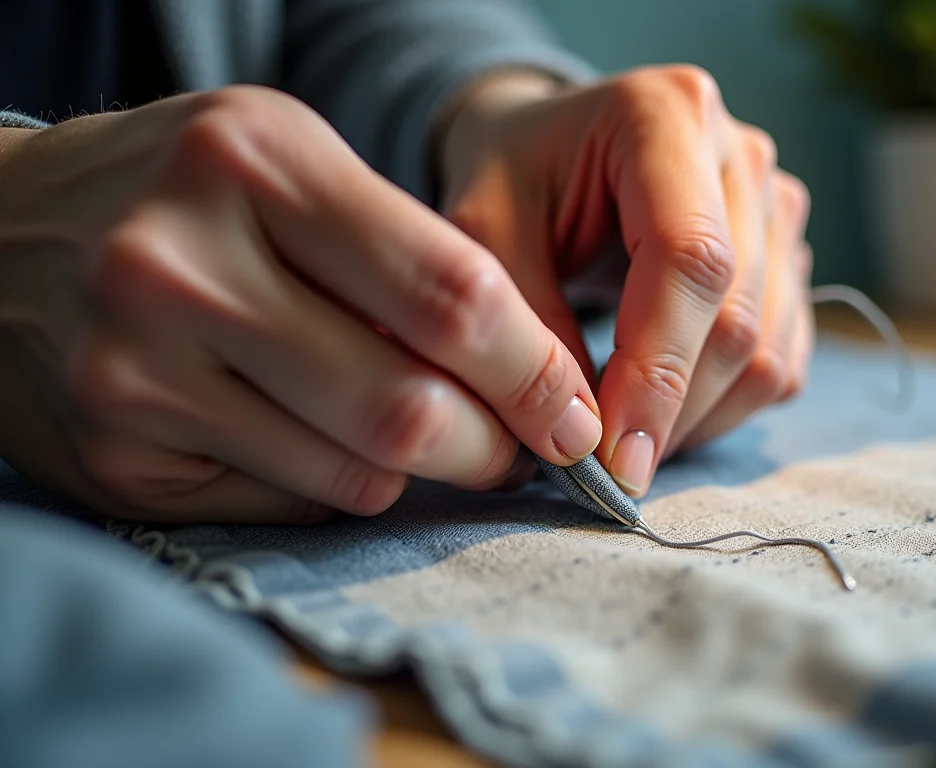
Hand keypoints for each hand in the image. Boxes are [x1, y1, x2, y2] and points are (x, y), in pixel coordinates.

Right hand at [0, 87, 601, 522]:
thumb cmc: (177, 192)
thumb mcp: (284, 164)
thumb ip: (401, 253)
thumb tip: (531, 373)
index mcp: (258, 161)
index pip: (450, 291)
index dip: (534, 368)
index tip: (574, 409)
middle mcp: (185, 263)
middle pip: (408, 403)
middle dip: (494, 446)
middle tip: (523, 451)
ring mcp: (139, 368)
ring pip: (356, 470)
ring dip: (419, 471)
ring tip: (430, 442)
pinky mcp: (117, 453)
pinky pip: (287, 501)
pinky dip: (339, 486)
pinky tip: (327, 445)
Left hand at [438, 65, 815, 497]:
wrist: (552, 149)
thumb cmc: (513, 179)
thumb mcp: (482, 229)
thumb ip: (523, 323)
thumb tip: (579, 436)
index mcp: (668, 116)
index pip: (692, 261)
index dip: (657, 370)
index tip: (613, 457)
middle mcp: (742, 154)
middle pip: (737, 318)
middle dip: (669, 413)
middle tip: (604, 471)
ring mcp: (777, 207)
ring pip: (768, 353)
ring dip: (697, 421)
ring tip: (623, 442)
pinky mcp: (788, 259)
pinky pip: (783, 364)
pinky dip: (724, 409)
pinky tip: (662, 413)